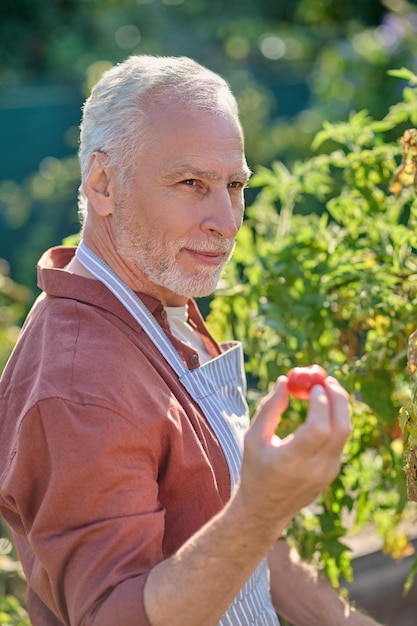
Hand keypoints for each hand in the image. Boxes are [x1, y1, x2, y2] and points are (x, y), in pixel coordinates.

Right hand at [238, 376, 350, 530]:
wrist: (264, 509)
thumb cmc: (254, 468)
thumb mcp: (253, 438)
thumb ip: (270, 409)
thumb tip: (285, 381)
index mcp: (290, 461)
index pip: (318, 429)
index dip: (320, 403)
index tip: (314, 384)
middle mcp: (314, 469)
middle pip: (340, 429)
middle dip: (337, 399)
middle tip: (327, 380)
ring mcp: (327, 473)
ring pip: (344, 433)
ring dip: (338, 407)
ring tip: (324, 390)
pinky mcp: (332, 473)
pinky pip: (339, 441)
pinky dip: (334, 420)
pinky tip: (322, 410)